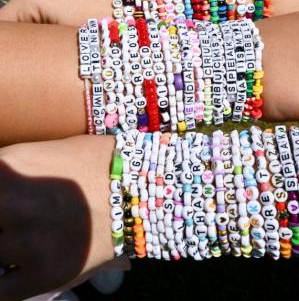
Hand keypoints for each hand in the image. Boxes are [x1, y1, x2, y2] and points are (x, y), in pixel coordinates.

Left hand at [0, 136, 117, 299]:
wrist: (143, 186)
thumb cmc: (98, 162)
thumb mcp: (45, 151)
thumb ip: (9, 170)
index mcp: (10, 167)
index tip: (4, 206)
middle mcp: (12, 203)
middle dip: (0, 221)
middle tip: (13, 220)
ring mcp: (27, 241)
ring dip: (4, 246)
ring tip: (27, 238)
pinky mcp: (45, 274)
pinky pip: (1, 290)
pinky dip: (6, 279)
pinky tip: (21, 266)